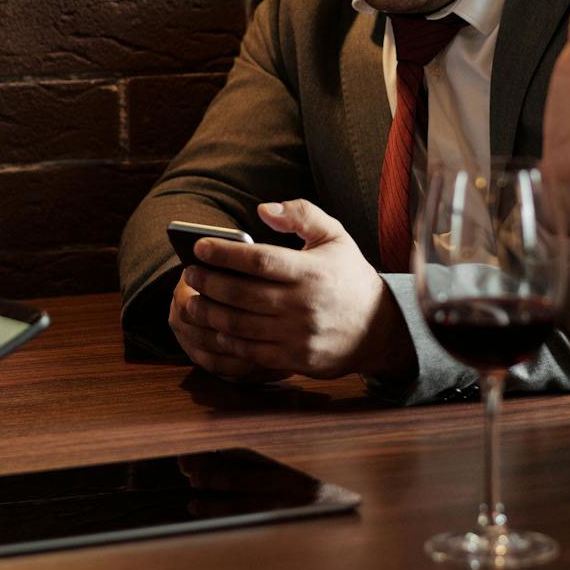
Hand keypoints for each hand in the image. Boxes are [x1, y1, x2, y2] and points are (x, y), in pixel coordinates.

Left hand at [171, 199, 415, 382]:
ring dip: (209, 313)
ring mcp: (298, 336)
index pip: (258, 260)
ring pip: (240, 325)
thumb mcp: (335, 235)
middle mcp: (303, 305)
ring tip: (192, 300)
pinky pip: (250, 352)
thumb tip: (262, 209)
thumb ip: (301, 214)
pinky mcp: (295, 359)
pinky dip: (226, 341)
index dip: (224, 252)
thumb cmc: (349, 275)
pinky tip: (214, 327)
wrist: (379, 328)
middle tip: (189, 273)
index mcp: (311, 271)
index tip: (199, 246)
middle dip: (208, 282)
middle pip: (242, 294)